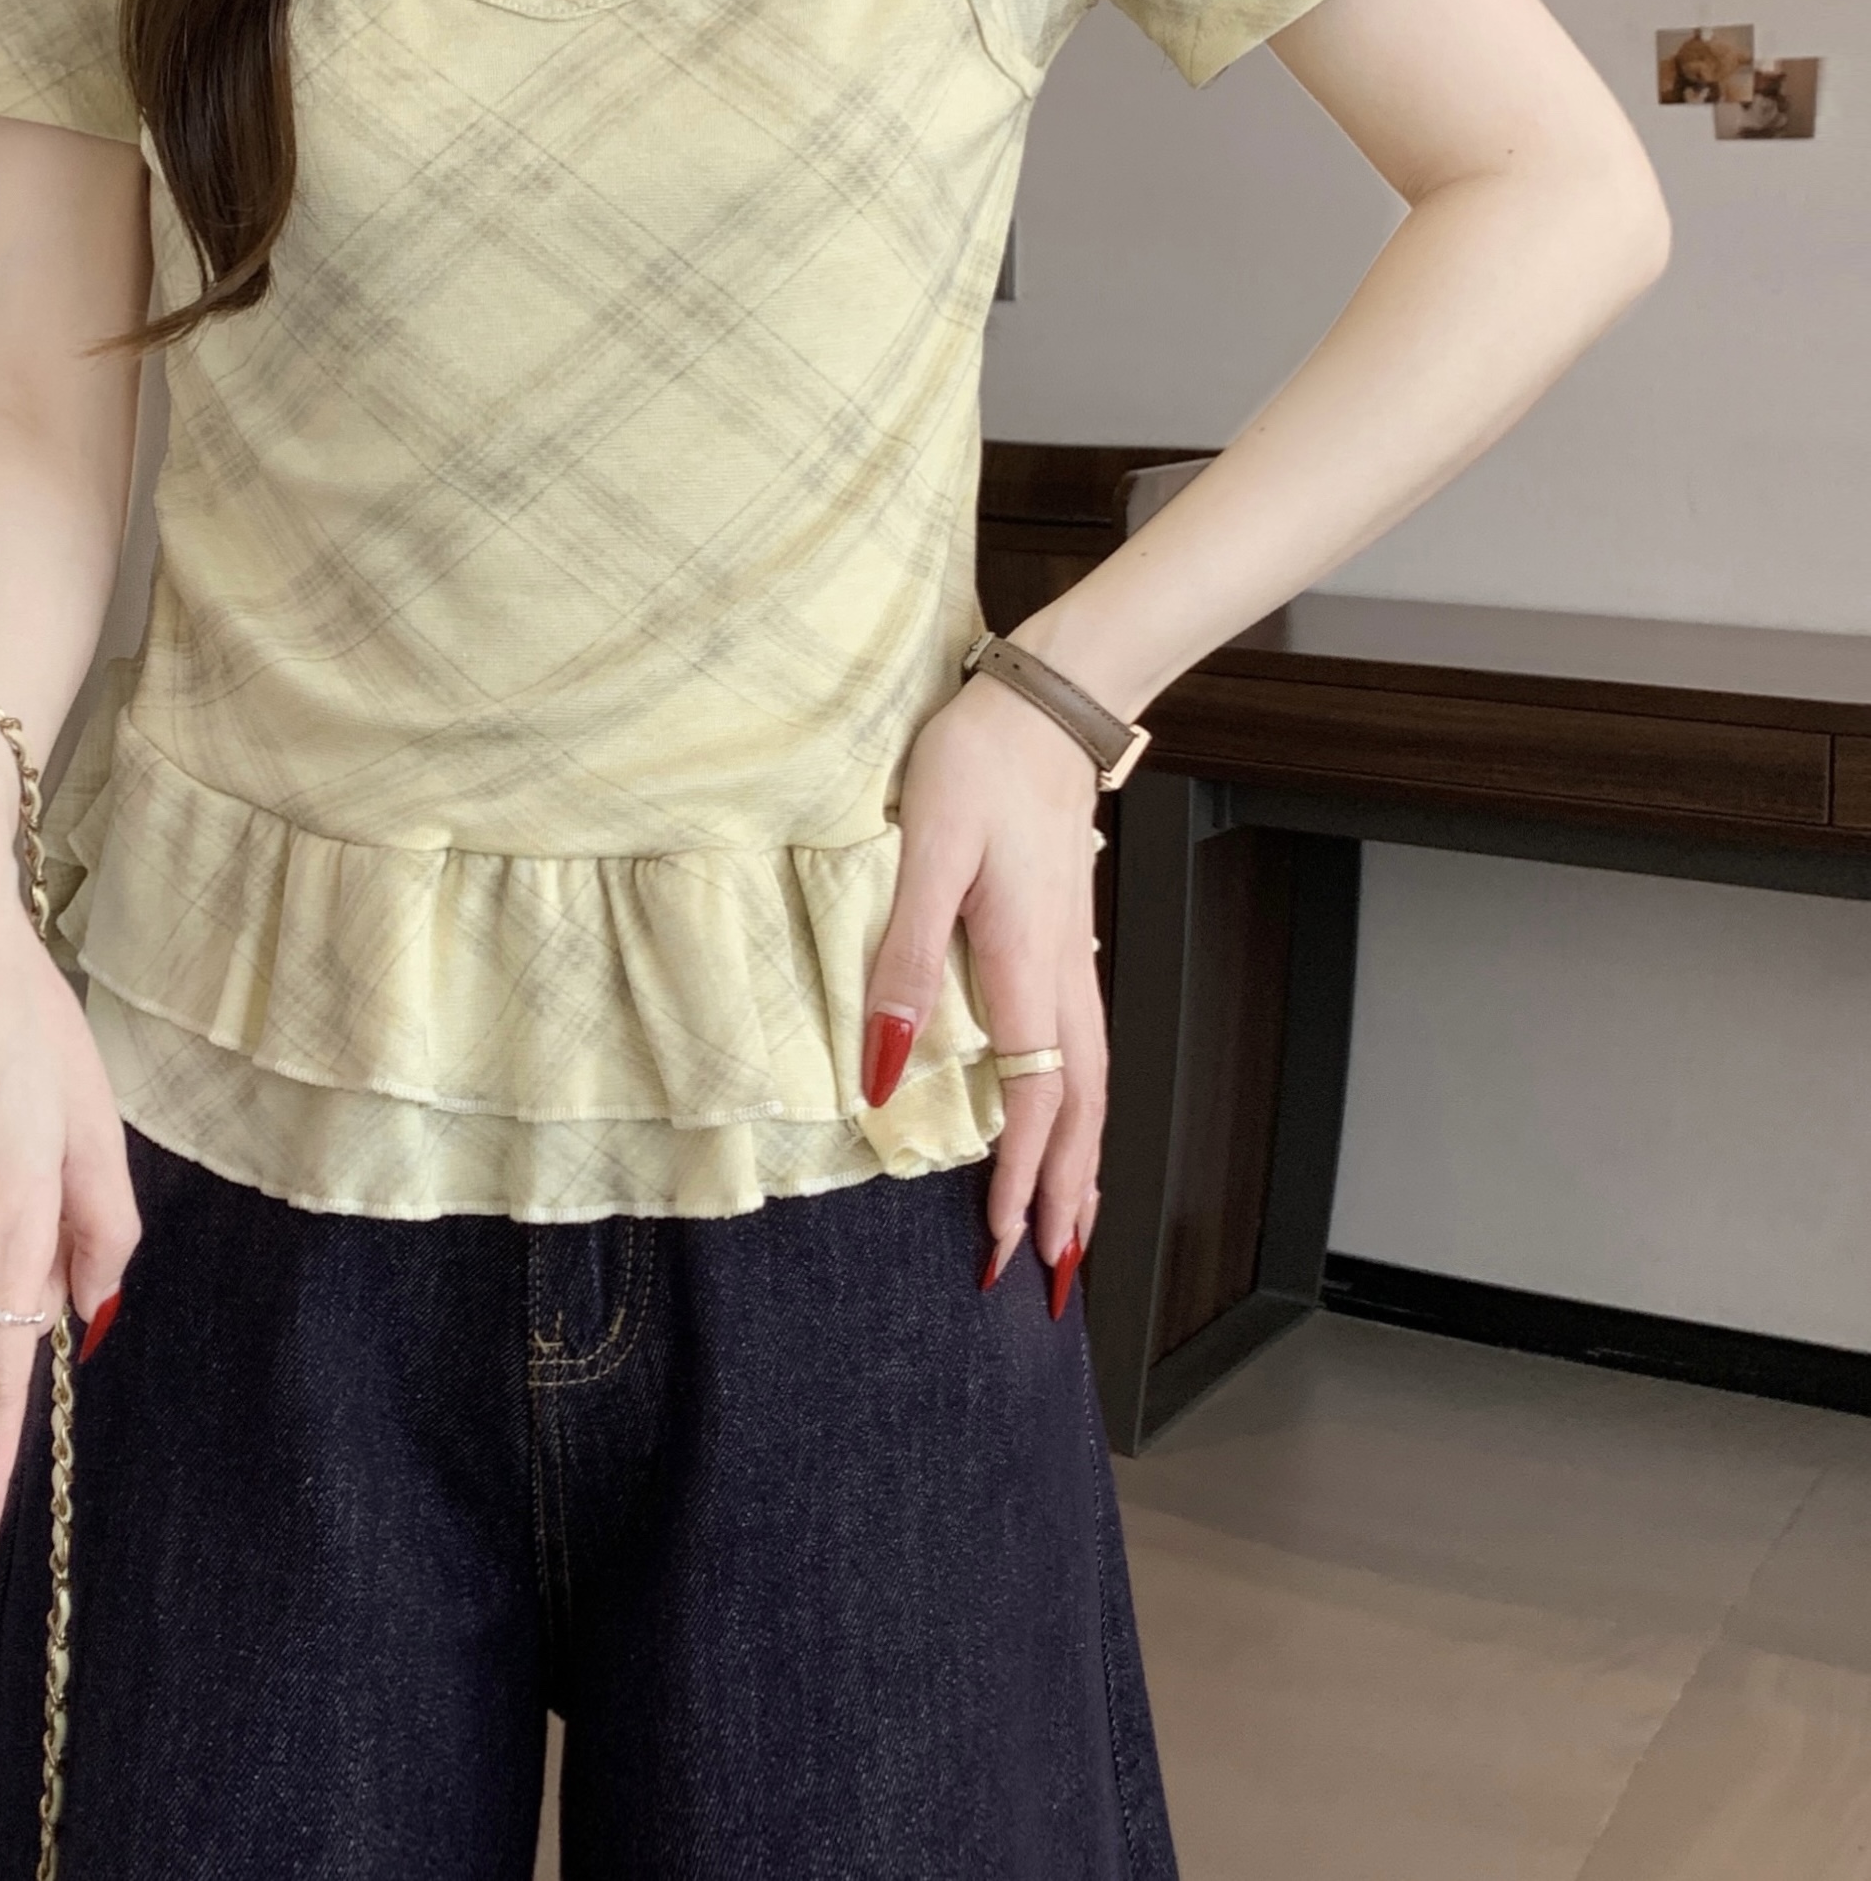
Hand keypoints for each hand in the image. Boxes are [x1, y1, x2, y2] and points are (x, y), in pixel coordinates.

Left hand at [858, 674, 1107, 1302]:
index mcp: (1025, 967)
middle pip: (1080, 1113)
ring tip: (1078, 1226)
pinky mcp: (1068, 938)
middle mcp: (1064, 977)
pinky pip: (1086, 1049)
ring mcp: (1075, 960)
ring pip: (1093, 1085)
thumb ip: (904, 961)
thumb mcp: (926, 853)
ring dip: (1086, 1161)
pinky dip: (1084, 1107)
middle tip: (1052, 1275)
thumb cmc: (979, 765)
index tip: (1002, 1246)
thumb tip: (885, 1067)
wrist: (1044, 704)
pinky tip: (1070, 1119)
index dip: (1019, 1181)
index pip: (1032, 1105)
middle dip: (1067, 1198)